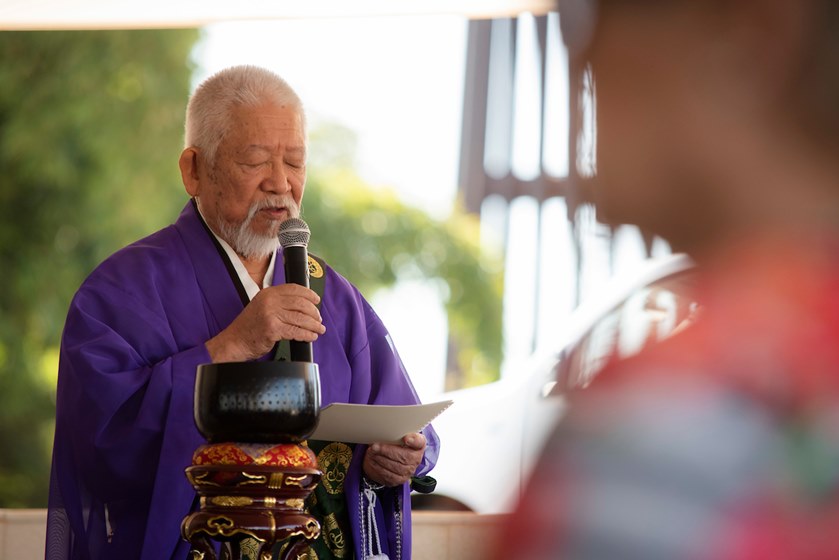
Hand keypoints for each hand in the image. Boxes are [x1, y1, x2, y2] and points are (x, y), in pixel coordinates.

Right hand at [205, 284, 325, 361]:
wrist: (234, 342)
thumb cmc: (248, 327)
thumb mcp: (261, 306)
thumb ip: (278, 303)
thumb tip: (303, 305)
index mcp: (268, 293)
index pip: (294, 289)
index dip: (309, 294)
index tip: (316, 300)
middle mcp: (270, 301)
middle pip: (301, 303)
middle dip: (314, 312)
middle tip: (318, 319)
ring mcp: (271, 314)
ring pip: (301, 318)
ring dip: (313, 325)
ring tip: (319, 329)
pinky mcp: (273, 329)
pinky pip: (296, 331)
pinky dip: (307, 335)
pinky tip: (311, 336)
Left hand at [363, 433, 426, 486]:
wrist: (390, 459)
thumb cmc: (394, 444)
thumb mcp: (396, 436)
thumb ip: (394, 433)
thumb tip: (381, 430)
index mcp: (418, 445)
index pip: (420, 442)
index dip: (414, 441)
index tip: (406, 438)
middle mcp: (416, 459)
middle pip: (405, 456)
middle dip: (387, 451)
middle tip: (375, 446)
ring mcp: (409, 471)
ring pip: (396, 467)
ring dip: (381, 459)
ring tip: (372, 452)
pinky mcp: (399, 479)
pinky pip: (389, 475)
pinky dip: (378, 467)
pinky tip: (373, 460)